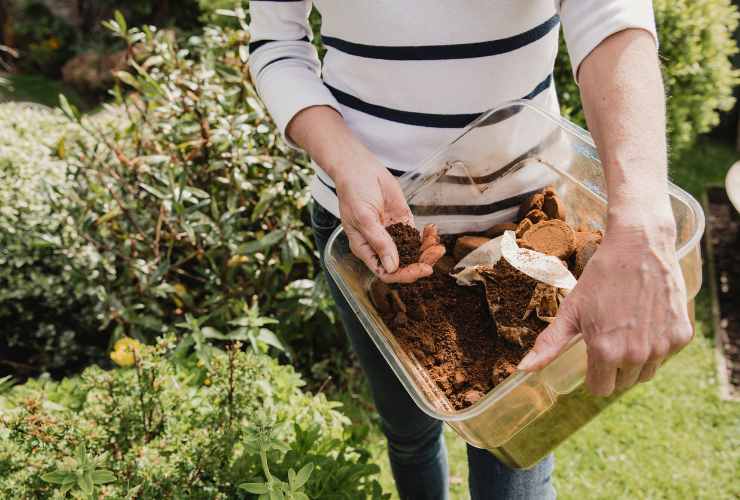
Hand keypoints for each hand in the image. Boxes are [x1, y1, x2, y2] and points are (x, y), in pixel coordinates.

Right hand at [285, 105, 443, 282]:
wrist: (360, 168)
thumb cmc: (354, 192)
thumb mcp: (364, 218)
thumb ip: (379, 241)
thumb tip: (392, 266)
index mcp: (366, 249)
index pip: (386, 272)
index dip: (404, 275)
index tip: (421, 269)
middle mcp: (380, 245)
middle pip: (403, 265)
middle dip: (421, 262)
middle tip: (436, 253)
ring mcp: (392, 234)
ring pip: (413, 252)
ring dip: (427, 251)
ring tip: (438, 244)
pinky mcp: (402, 222)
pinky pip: (417, 236)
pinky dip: (427, 237)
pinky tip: (433, 231)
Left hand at [517, 217, 692, 395]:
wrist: (639, 247)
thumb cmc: (601, 278)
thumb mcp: (571, 310)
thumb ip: (549, 345)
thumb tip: (523, 370)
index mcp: (606, 352)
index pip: (599, 389)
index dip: (593, 374)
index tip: (593, 355)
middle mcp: (636, 355)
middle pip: (623, 383)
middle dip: (614, 367)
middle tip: (610, 336)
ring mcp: (662, 347)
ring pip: (646, 373)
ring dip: (636, 360)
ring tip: (627, 328)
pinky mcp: (681, 336)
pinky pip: (666, 355)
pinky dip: (657, 344)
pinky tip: (646, 320)